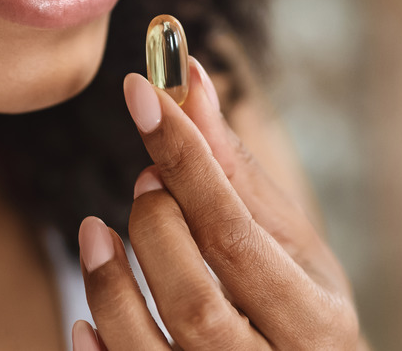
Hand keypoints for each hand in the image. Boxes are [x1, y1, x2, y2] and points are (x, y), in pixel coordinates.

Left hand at [73, 60, 361, 349]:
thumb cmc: (296, 305)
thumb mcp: (286, 242)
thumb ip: (233, 171)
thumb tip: (188, 78)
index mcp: (315, 319)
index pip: (234, 233)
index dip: (183, 158)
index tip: (139, 93)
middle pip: (193, 300)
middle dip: (154, 227)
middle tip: (144, 182)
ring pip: (149, 349)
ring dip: (107, 282)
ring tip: (94, 231)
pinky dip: (97, 349)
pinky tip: (86, 317)